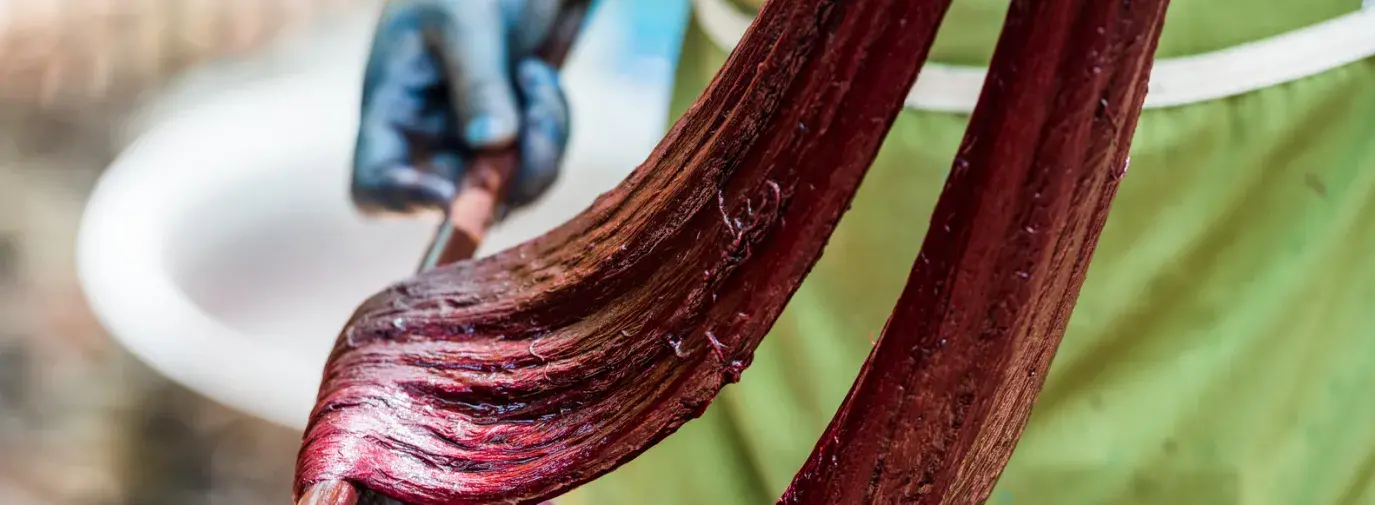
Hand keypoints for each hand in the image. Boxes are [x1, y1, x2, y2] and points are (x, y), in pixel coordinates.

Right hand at [351, 0, 570, 214]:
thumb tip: (492, 144)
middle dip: (505, 173)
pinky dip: (551, 127)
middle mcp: (429, 140)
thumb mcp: (464, 19)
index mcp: (392, 111)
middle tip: (533, 112)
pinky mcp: (514, 141)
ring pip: (511, 192)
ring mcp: (473, 145)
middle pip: (459, 202)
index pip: (375, 187)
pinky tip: (539, 75)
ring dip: (540, 145)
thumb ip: (478, 81)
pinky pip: (540, 164)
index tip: (451, 194)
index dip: (405, 203)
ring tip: (536, 75)